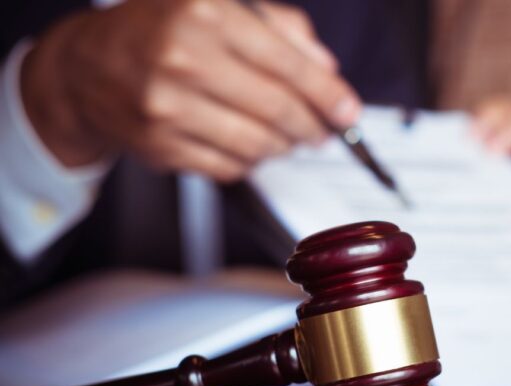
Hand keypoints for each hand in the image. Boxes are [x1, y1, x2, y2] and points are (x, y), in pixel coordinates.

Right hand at [21, 0, 359, 180]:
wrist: (87, 67)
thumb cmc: (163, 31)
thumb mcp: (220, 7)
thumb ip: (281, 29)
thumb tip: (327, 70)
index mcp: (204, 13)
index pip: (287, 64)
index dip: (327, 94)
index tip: (347, 111)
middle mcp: (182, 58)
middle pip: (277, 110)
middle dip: (311, 127)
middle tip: (321, 132)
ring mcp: (166, 106)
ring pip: (257, 145)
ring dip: (281, 147)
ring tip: (282, 136)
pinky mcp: (158, 146)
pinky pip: (228, 167)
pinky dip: (248, 162)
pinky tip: (244, 143)